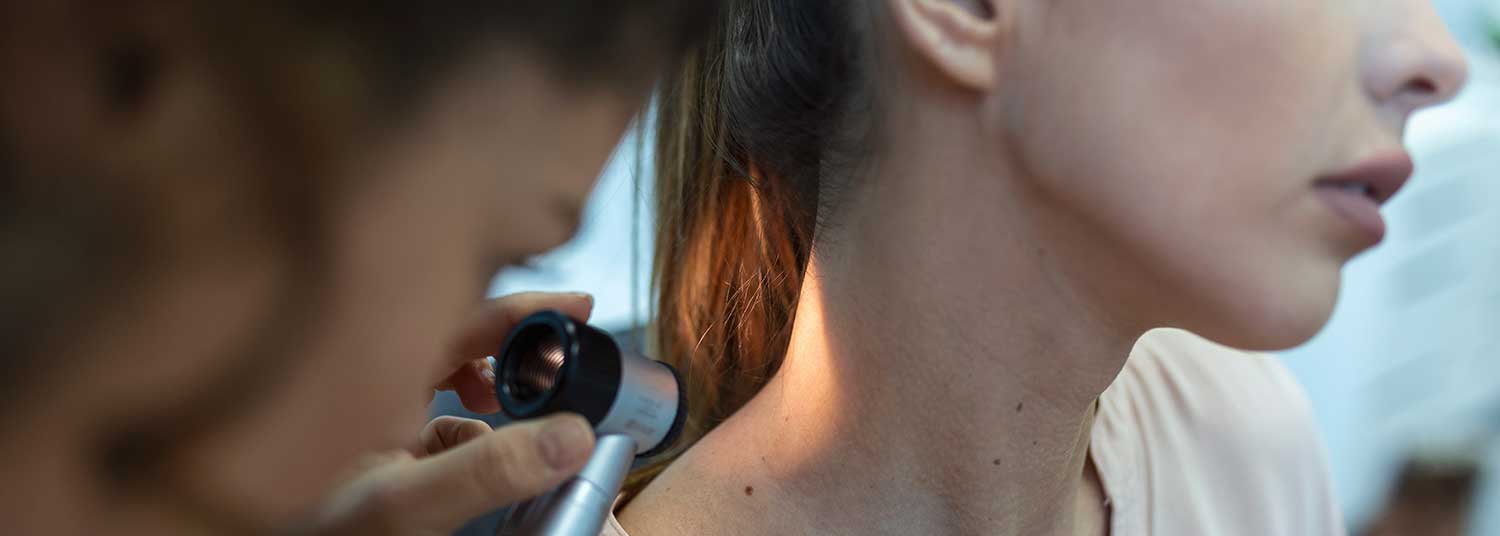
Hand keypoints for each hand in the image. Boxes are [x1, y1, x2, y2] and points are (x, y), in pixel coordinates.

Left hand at [311, 292, 599, 534]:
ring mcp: (367, 416)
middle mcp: (364, 381)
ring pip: (443, 373)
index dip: (522, 307)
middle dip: (513, 345)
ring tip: (515, 404)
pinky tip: (476, 452)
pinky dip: (465, 427)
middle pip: (456, 336)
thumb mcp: (405, 505)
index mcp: (366, 369)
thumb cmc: (307, 532)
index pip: (460, 314)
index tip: (577, 305)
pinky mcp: (374, 452)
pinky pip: (432, 418)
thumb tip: (571, 435)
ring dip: (489, 383)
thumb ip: (487, 471)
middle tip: (563, 355)